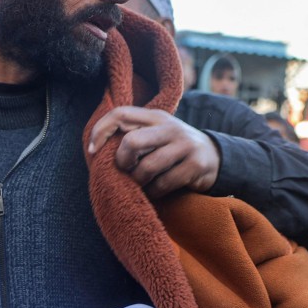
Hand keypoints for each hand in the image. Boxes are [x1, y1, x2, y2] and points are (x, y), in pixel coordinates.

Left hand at [87, 106, 220, 197]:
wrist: (216, 157)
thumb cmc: (173, 149)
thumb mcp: (156, 134)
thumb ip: (133, 135)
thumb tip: (95, 151)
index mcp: (155, 117)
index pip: (120, 114)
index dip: (101, 131)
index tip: (92, 150)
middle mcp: (170, 127)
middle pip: (131, 142)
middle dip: (123, 161)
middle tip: (126, 170)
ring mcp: (184, 145)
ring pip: (147, 168)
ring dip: (139, 182)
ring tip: (141, 184)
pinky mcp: (195, 166)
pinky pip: (163, 184)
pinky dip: (153, 193)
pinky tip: (155, 191)